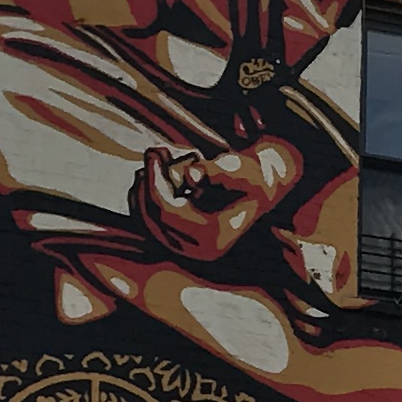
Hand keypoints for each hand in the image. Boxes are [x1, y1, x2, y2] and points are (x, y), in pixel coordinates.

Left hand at [137, 134, 306, 264]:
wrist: (258, 189)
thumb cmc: (249, 175)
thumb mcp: (240, 168)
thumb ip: (218, 170)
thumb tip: (190, 175)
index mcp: (214, 236)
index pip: (169, 212)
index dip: (155, 183)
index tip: (154, 152)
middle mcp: (198, 250)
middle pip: (155, 219)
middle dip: (147, 183)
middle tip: (153, 151)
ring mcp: (186, 250)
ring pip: (148, 222)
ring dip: (143, 190)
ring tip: (156, 161)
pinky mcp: (178, 243)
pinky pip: (149, 223)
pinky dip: (144, 200)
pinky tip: (151, 176)